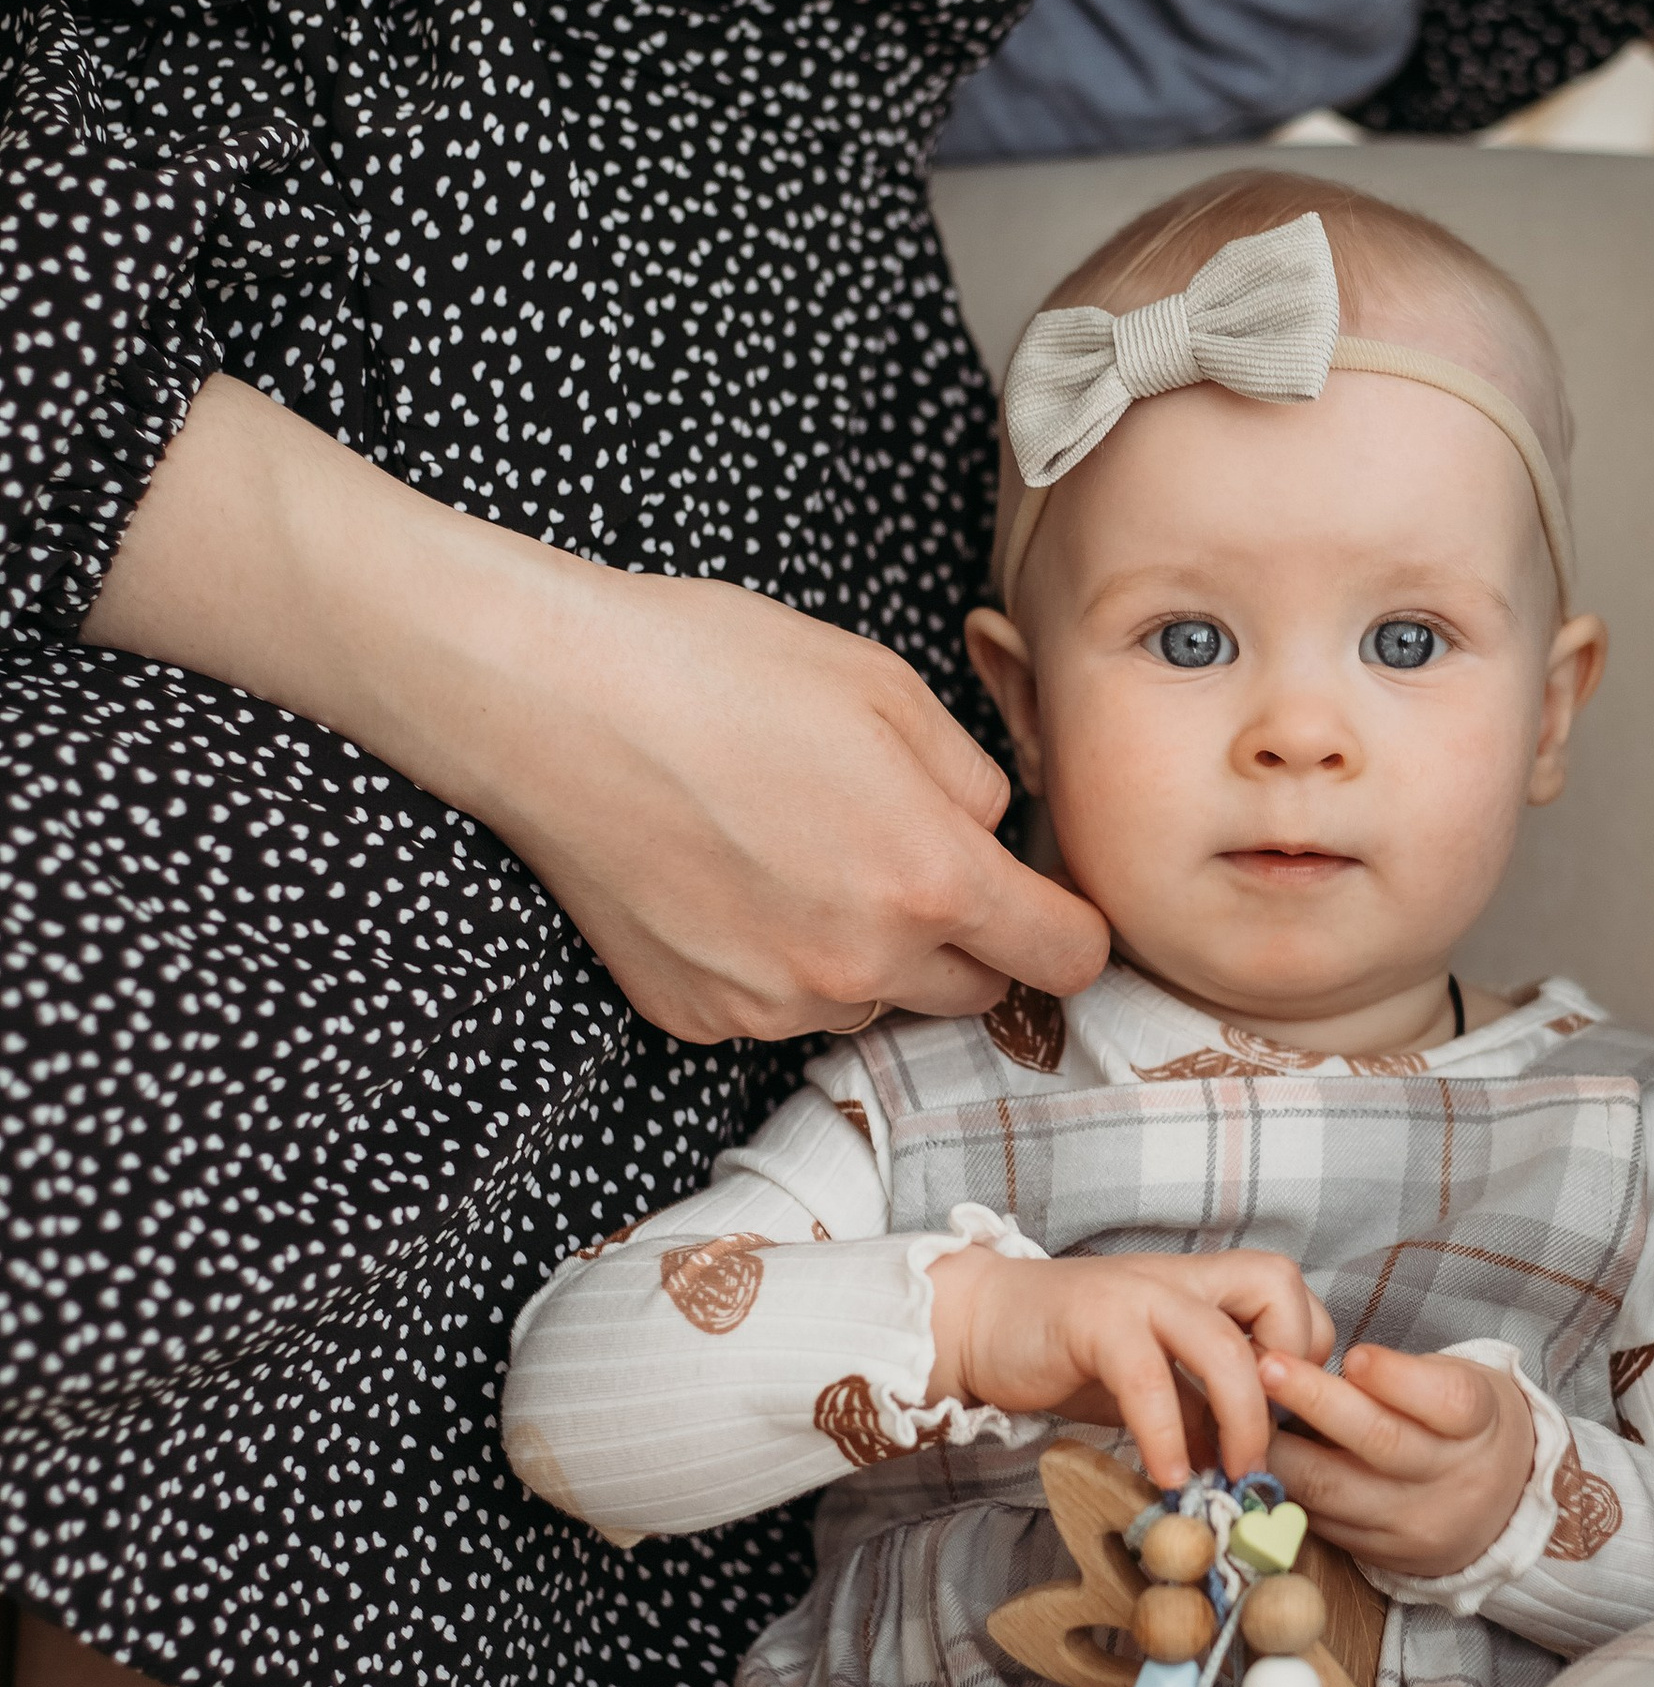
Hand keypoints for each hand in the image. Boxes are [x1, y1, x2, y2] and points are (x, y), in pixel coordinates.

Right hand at [84, 375, 1106, 1038]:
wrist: (552, 703)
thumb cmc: (715, 670)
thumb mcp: (884, 688)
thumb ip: (970, 778)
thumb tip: (994, 833)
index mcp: (930, 880)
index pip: (1064, 958)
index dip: (1067, 925)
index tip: (1046, 902)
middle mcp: (861, 967)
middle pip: (974, 992)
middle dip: (966, 936)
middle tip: (906, 853)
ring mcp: (775, 1003)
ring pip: (875, 1003)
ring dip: (871, 953)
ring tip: (800, 854)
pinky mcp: (700, 1015)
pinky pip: (784, 1008)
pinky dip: (782, 963)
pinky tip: (735, 882)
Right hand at [929, 1246, 1335, 1490]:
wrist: (980, 1324)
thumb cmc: (1071, 1352)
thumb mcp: (1154, 1381)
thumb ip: (1200, 1407)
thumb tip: (1244, 1462)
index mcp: (1202, 1283)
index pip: (1290, 1289)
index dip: (1306, 1347)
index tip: (1285, 1409)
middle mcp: (1181, 1277)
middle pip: (1277, 1287)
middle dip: (1293, 1370)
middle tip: (1270, 1441)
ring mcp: (1138, 1294)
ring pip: (1223, 1342)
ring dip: (1242, 1418)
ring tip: (1233, 1474)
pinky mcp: (1095, 1320)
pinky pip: (1148, 1379)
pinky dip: (1166, 1433)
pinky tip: (1168, 1474)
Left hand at [1257, 1343, 1535, 1578]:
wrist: (1498, 1507)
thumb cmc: (1458, 1425)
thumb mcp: (1453, 1385)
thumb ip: (1398, 1376)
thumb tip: (1310, 1359)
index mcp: (1480, 1423)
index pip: (1447, 1400)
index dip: (1398, 1379)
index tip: (1352, 1357)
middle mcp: (1453, 1478)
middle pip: (1381, 1441)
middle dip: (1315, 1402)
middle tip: (1265, 1367)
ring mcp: (1415, 1522)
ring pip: (1335, 1488)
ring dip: (1281, 1450)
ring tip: (1242, 1414)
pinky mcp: (1381, 1554)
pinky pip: (1321, 1520)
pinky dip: (1285, 1488)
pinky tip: (1259, 1458)